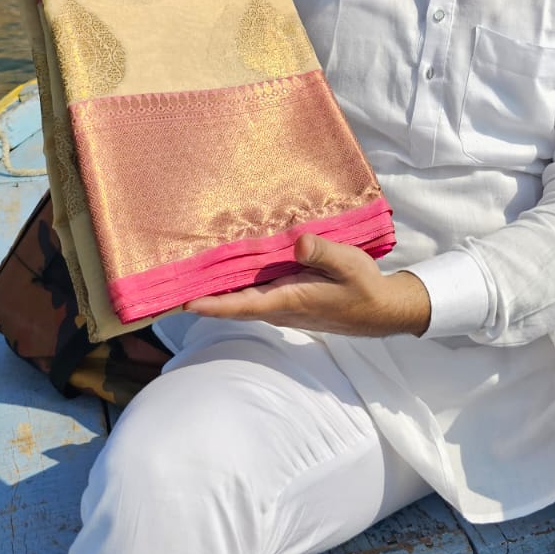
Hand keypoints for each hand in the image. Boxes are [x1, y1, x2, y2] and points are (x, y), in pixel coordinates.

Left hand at [182, 234, 430, 337]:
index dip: (215, 306)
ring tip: (191, 277)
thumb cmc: (364, 288)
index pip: (245, 306)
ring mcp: (284, 307)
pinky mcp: (289, 301)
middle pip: (235, 306)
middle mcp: (282, 307)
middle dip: (206, 299)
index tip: (186, 303)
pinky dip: (237, 289)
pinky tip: (229, 273)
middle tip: (173, 286)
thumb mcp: (349, 264)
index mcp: (291, 300)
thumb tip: (298, 242)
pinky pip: (255, 297)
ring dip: (219, 294)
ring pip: (244, 302)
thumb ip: (323, 252)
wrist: (381, 311)